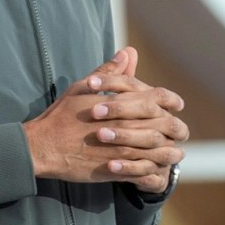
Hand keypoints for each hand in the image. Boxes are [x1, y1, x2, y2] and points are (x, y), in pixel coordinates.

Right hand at [24, 47, 187, 191]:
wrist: (43, 147)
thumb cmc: (61, 115)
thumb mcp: (84, 88)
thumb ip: (109, 73)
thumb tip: (127, 52)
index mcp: (120, 103)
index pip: (158, 97)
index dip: (171, 100)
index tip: (177, 104)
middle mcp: (125, 125)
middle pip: (164, 125)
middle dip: (176, 128)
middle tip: (181, 131)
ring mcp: (121, 149)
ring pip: (158, 150)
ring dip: (170, 152)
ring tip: (175, 152)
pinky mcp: (115, 170)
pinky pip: (143, 171)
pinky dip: (154, 169)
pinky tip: (158, 168)